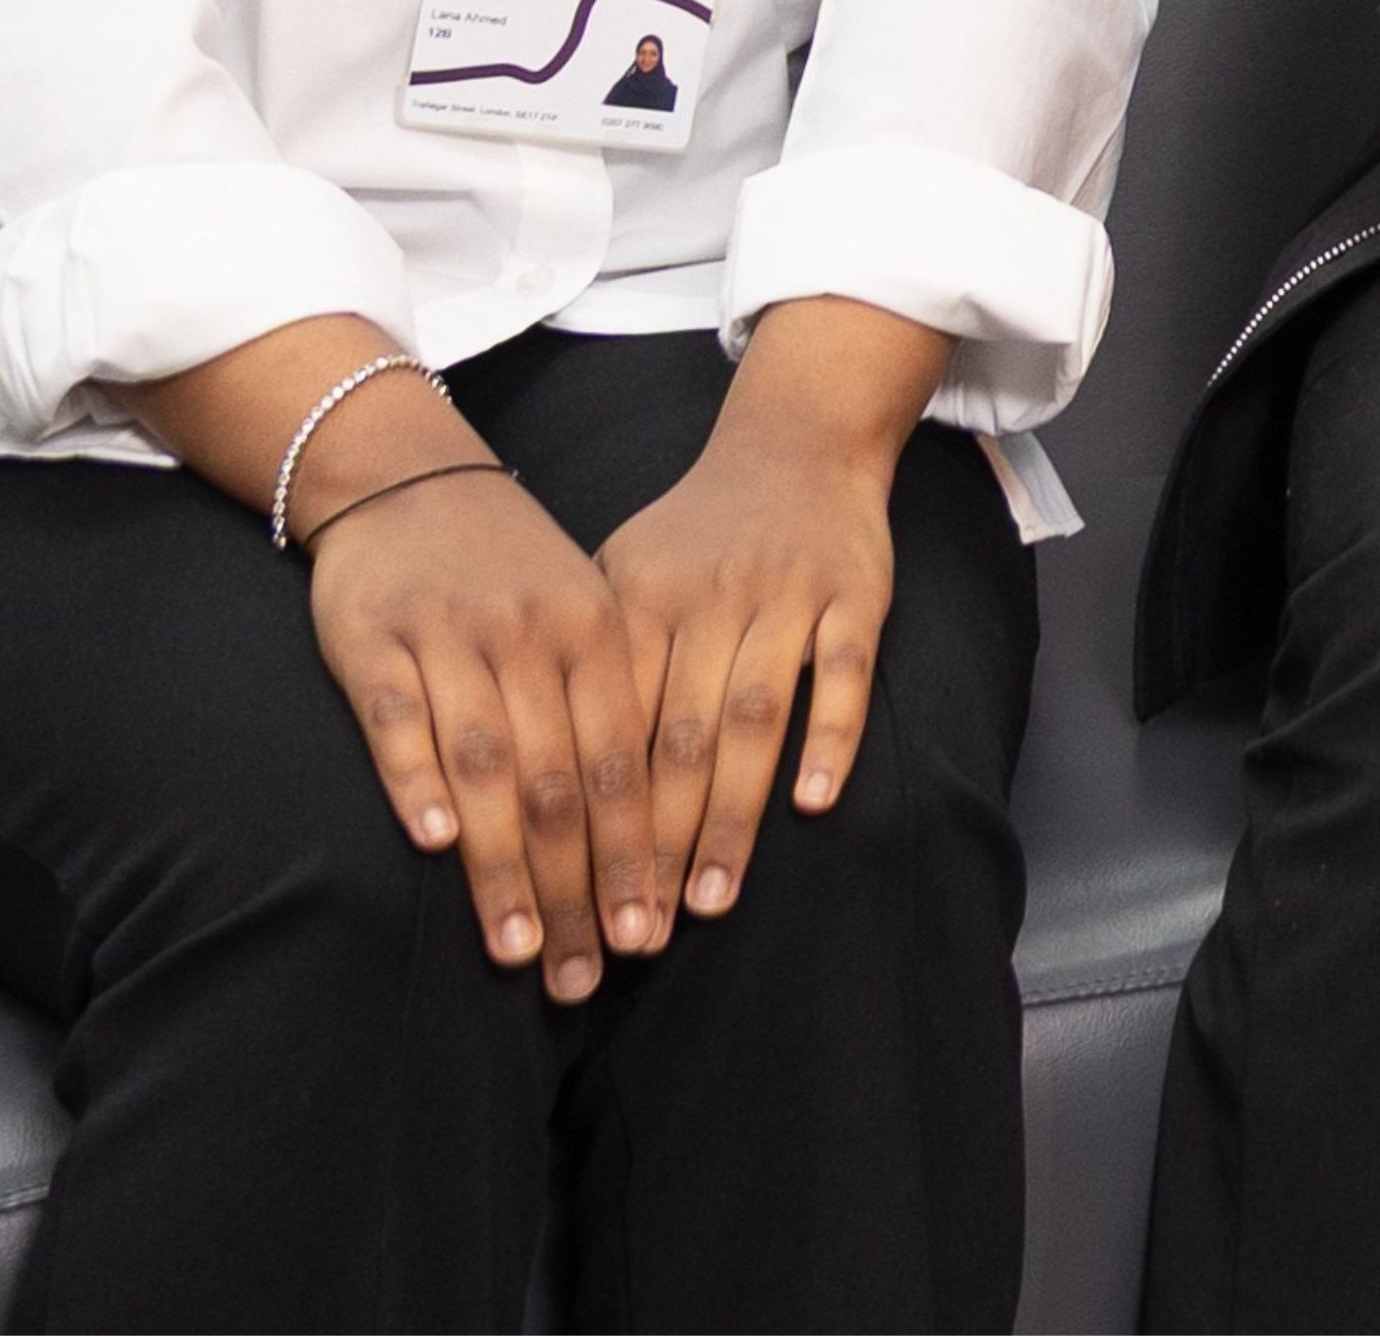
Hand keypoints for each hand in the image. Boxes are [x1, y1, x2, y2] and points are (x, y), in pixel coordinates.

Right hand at [305, 447, 658, 999]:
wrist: (408, 478)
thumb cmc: (511, 570)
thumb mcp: (583, 615)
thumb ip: (608, 708)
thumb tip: (649, 829)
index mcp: (599, 634)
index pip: (627, 765)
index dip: (638, 857)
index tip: (650, 938)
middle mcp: (533, 639)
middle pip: (564, 783)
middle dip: (579, 889)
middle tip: (591, 974)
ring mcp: (452, 640)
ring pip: (489, 767)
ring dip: (507, 867)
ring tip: (520, 949)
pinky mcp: (374, 642)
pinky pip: (400, 720)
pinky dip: (420, 780)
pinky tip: (440, 844)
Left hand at [595, 296, 951, 929]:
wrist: (794, 444)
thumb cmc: (695, 530)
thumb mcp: (621, 575)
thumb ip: (590, 661)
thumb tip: (526, 766)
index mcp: (635, 603)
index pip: (605, 732)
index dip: (588, 824)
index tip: (572, 905)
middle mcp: (705, 602)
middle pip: (674, 741)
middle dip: (652, 846)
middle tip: (637, 935)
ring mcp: (783, 598)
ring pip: (752, 719)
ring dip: (731, 816)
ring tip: (712, 899)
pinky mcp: (853, 594)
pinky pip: (842, 675)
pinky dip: (828, 738)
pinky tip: (813, 804)